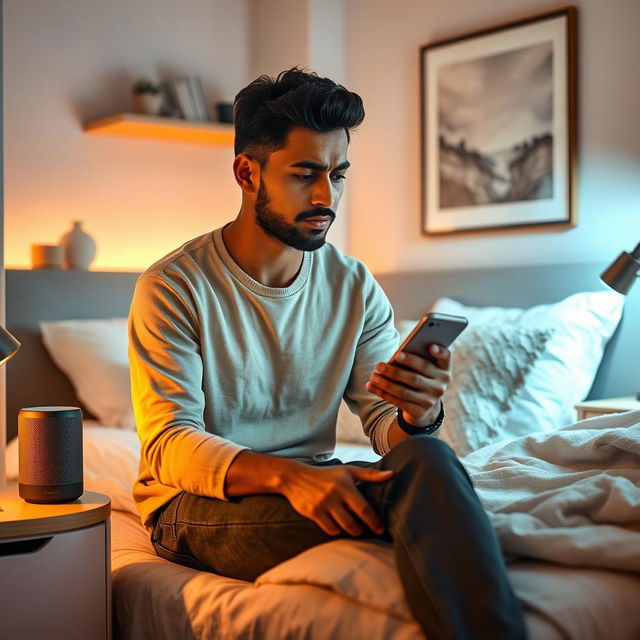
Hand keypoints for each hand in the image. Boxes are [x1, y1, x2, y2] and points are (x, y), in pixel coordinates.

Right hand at [279, 463, 393, 536]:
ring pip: (341, 527)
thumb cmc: (327, 475)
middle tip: (366, 529)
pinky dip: (336, 530)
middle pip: (353, 522)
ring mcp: (322, 505)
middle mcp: (334, 495)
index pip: (364, 508)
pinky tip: (338, 526)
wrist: (296, 477)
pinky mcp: (313, 513)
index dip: (374, 521)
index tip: (381, 529)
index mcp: (345, 485)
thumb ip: (371, 475)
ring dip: (350, 530)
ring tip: (354, 528)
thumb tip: (392, 474)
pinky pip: (329, 529)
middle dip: (361, 529)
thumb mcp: (348, 471)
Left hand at [366, 344, 451, 426]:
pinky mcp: (419, 412)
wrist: (426, 408)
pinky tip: (371, 386)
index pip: (446, 358)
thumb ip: (415, 361)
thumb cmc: (420, 378)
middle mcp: (440, 386)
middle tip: (378, 365)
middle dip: (395, 370)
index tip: (430, 346)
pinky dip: (383, 393)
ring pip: (404, 391)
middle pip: (416, 376)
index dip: (440, 352)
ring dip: (385, 383)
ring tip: (373, 376)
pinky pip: (398, 401)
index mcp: (444, 370)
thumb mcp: (423, 370)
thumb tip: (394, 358)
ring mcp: (430, 400)